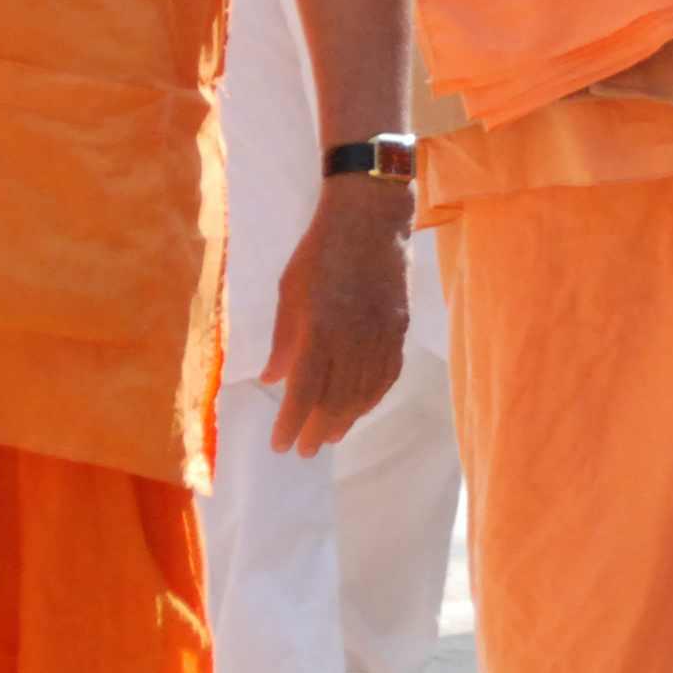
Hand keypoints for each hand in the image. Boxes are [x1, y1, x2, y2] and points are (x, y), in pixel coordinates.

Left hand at [263, 181, 410, 455]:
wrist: (371, 221)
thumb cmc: (319, 252)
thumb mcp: (288, 290)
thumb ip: (284, 338)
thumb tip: (273, 378)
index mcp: (320, 329)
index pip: (304, 390)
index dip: (292, 422)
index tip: (281, 444)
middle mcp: (352, 339)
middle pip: (337, 399)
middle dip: (319, 429)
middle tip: (305, 451)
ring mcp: (381, 335)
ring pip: (365, 391)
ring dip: (347, 419)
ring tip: (332, 436)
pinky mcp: (399, 328)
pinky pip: (389, 373)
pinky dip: (374, 396)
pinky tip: (362, 407)